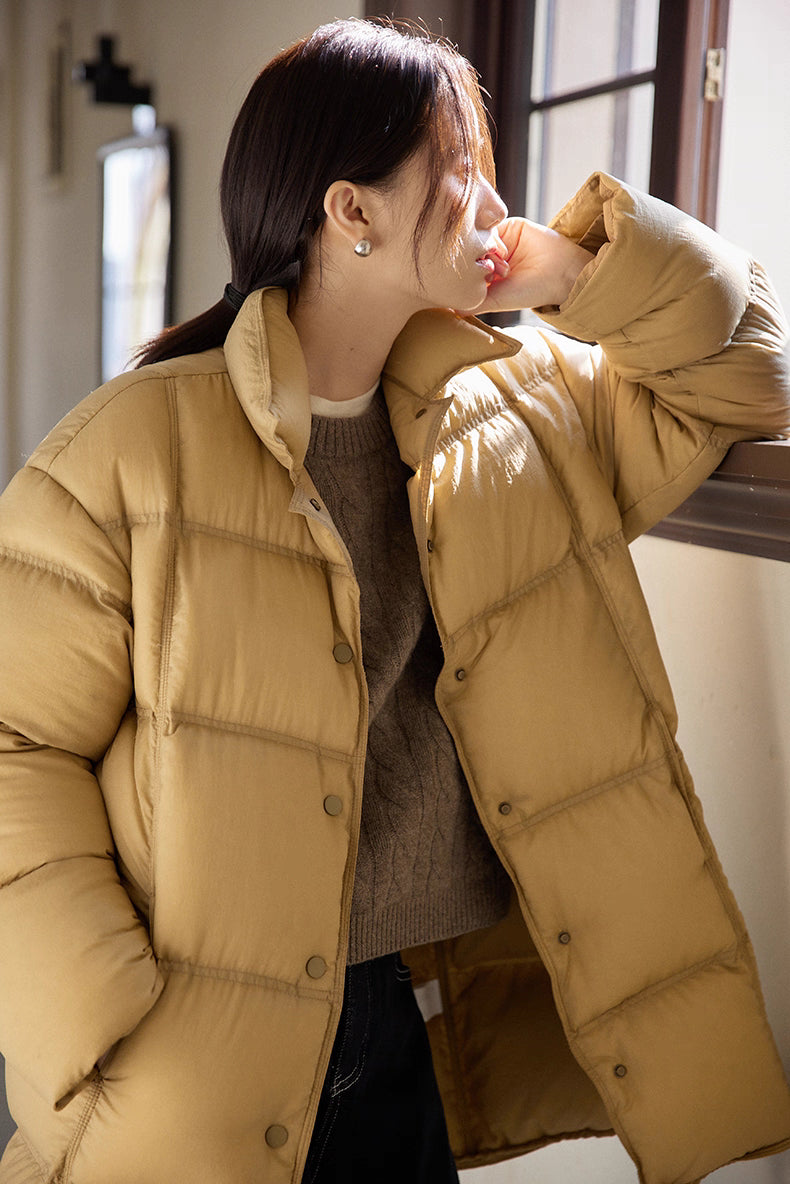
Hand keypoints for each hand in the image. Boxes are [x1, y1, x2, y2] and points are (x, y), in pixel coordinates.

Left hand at [474, 218, 593, 314]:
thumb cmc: (530, 292)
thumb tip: (451, 308)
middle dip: (475, 260)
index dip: (464, 273)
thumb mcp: (498, 301)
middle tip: (491, 272)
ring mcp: (500, 241)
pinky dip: (491, 235)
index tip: (473, 281)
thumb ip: (475, 302)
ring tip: (502, 265)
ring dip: (486, 248)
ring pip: (478, 237)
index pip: (465, 270)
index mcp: (488, 278)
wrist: (560, 272)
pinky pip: (491, 224)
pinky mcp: (509, 226)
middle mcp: (492, 259)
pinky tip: (502, 249)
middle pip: (469, 252)